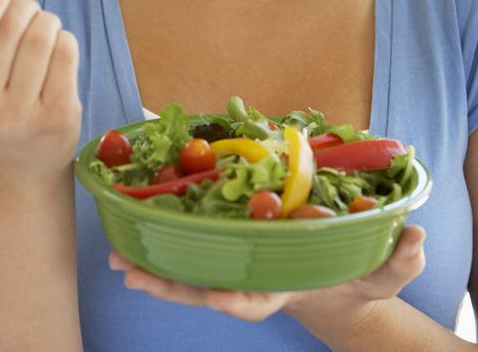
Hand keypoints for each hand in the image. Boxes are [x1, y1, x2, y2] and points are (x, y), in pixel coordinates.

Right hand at [0, 0, 81, 178]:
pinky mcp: (58, 116)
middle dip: (23, 5)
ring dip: (46, 21)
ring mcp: (21, 115)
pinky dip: (64, 40)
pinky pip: (67, 51)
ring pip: (43, 34)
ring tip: (40, 34)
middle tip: (23, 12)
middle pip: (12, 24)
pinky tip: (55, 54)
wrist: (16, 163)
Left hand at [109, 224, 424, 326]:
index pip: (259, 299)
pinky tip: (135, 229)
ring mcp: (235, 265)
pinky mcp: (227, 246)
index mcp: (284, 286)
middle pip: (205, 288)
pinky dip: (164, 239)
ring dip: (152, 265)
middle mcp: (251, 278)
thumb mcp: (380, 274)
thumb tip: (414, 238)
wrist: (331, 278)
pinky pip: (192, 245)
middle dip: (168, 285)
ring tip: (115, 258)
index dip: (238, 300)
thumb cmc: (353, 275)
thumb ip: (397, 261)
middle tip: (131, 274)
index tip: (220, 298)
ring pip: (189, 272)